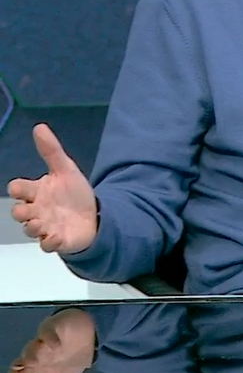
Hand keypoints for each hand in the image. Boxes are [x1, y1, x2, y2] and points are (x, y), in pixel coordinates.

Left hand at [6, 308, 96, 372]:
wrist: (91, 335)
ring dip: (36, 351)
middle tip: (26, 367)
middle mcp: (37, 352)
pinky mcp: (55, 326)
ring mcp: (44, 339)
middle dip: (25, 362)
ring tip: (39, 358)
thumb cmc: (72, 359)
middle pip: (27, 357)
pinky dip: (51, 338)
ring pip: (36, 344)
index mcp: (35, 366)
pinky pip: (50, 331)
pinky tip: (55, 345)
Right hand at [8, 124, 97, 254]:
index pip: (17, 189)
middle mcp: (37, 210)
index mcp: (37, 192)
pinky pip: (47, 245)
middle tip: (30, 209)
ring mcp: (46, 226)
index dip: (17, 188)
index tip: (22, 188)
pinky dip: (50, 242)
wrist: (94, 215)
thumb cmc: (74, 193)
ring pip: (30, 229)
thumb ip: (51, 151)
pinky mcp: (57, 241)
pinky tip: (57, 236)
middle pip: (18, 212)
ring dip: (33, 227)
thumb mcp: (66, 169)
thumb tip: (39, 127)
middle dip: (20, 211)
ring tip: (42, 223)